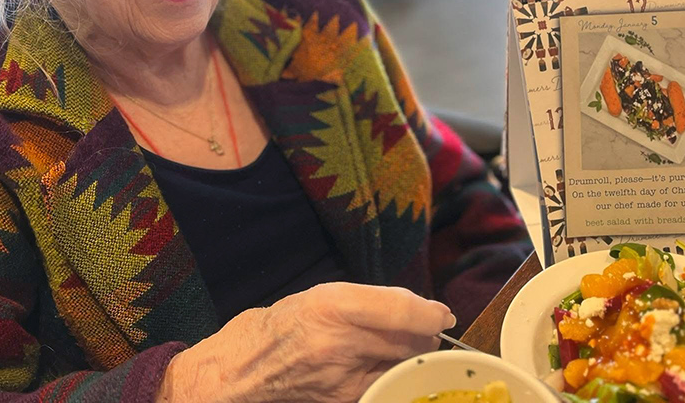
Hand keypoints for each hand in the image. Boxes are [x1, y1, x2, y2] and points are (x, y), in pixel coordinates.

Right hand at [158, 282, 454, 402]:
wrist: (242, 373)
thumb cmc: (284, 325)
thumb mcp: (325, 296)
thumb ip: (373, 301)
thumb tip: (425, 312)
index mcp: (332, 305)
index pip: (403, 311)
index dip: (432, 313)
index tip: (442, 314)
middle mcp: (338, 344)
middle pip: (410, 343)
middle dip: (424, 336)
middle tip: (422, 329)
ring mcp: (341, 381)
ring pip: (403, 369)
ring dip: (412, 359)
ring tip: (401, 349)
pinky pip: (384, 389)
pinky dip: (393, 379)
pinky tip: (383, 371)